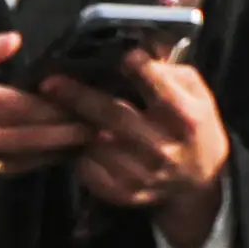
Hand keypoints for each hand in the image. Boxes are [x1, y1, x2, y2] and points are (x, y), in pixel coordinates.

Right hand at [0, 32, 92, 224]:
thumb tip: (14, 40)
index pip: (14, 102)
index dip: (51, 103)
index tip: (81, 97)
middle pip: (25, 136)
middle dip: (66, 131)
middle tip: (101, 125)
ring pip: (19, 162)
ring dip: (55, 153)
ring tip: (86, 143)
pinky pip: (1, 180)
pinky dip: (26, 169)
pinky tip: (48, 160)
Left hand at [66, 48, 235, 247]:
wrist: (199, 179)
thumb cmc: (193, 124)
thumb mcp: (196, 92)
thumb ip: (169, 72)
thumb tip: (134, 55)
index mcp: (185, 117)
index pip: (159, 87)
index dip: (139, 68)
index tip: (122, 56)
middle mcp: (163, 147)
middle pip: (114, 116)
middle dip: (79, 97)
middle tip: (50, 84)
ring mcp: (142, 173)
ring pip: (96, 144)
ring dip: (74, 126)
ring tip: (54, 111)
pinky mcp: (124, 192)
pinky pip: (89, 171)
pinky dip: (79, 154)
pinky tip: (79, 141)